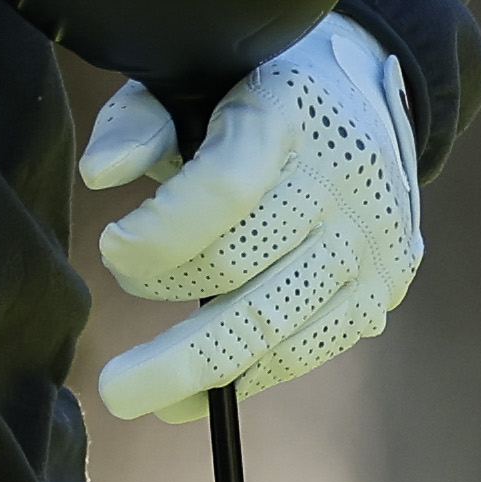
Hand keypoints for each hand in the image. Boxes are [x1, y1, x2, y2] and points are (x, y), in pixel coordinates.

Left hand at [78, 12, 422, 423]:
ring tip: (139, 400)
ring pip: (277, 326)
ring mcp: (368, 238)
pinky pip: (309, 346)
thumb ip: (137, 121)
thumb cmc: (249, 94)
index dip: (160, 233)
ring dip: (200, 374)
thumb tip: (99, 174)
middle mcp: (340, 179)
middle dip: (171, 341)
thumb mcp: (193, 81)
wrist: (364, 91)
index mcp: (286, 114)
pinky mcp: (382, 283)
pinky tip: (194, 397)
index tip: (111, 249)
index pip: (224, 188)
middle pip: (244, 275)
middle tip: (110, 386)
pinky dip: (248, 379)